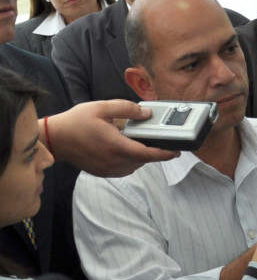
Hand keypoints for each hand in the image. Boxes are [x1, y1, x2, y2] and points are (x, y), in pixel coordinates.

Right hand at [46, 100, 177, 176]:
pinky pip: (125, 169)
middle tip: (159, 140)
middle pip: (143, 160)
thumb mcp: (103, 107)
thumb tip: (147, 113)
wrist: (56, 138)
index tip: (177, 151)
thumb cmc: (77, 122)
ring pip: (135, 165)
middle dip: (154, 151)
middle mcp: (113, 161)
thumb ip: (128, 108)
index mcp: (115, 145)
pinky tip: (127, 148)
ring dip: (141, 156)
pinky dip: (131, 160)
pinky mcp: (103, 172)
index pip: (147, 154)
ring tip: (140, 142)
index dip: (164, 154)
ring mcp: (108, 169)